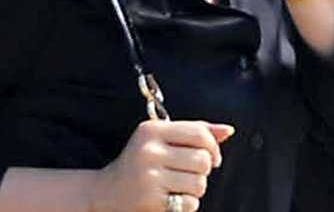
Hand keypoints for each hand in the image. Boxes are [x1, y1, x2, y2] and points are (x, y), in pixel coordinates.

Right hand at [90, 120, 233, 211]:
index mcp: (151, 131)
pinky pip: (189, 203)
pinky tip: (171, 200)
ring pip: (199, 183)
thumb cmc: (141, 163)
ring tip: (179, 187)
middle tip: (189, 174)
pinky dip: (186, 204)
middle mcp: (148, 152)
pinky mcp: (151, 201)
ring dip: (195, 189)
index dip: (214, 148)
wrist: (104, 194)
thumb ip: (194, 132)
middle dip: (203, 171)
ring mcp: (149, 177)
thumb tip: (229, 130)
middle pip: (203, 160)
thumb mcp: (161, 140)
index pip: (199, 134)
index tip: (213, 158)